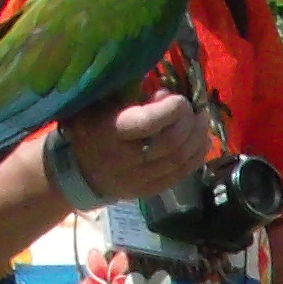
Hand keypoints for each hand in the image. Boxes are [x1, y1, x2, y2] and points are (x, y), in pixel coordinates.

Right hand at [67, 92, 211, 204]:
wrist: (80, 170)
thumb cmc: (90, 125)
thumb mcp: (98, 101)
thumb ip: (128, 93)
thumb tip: (164, 93)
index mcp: (109, 132)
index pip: (148, 123)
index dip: (171, 109)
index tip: (178, 98)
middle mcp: (125, 160)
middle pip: (171, 142)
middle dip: (189, 122)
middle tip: (194, 108)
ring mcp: (140, 180)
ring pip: (180, 160)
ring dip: (198, 137)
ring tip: (201, 120)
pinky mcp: (151, 190)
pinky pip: (182, 174)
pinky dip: (197, 155)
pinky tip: (201, 140)